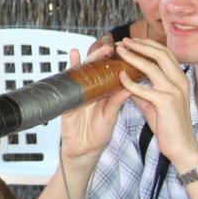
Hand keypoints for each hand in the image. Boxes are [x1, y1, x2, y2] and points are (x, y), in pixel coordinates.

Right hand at [59, 44, 131, 161]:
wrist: (82, 151)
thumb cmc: (98, 136)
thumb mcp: (109, 119)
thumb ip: (115, 104)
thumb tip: (129, 87)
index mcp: (104, 95)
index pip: (110, 75)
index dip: (116, 63)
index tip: (124, 52)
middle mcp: (92, 91)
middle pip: (96, 69)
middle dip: (102, 57)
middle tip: (110, 47)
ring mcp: (79, 93)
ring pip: (83, 71)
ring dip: (88, 57)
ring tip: (97, 47)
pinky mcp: (68, 98)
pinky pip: (69, 80)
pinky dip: (71, 67)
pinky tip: (74, 55)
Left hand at [114, 38, 197, 168]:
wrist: (181, 147)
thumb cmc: (168, 124)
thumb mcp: (153, 102)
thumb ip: (142, 89)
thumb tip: (125, 79)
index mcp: (180, 78)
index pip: (165, 53)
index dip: (147, 44)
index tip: (130, 41)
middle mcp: (180, 81)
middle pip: (161, 53)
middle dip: (140, 45)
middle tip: (122, 41)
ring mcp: (175, 91)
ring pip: (152, 67)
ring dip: (133, 57)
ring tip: (119, 52)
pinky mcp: (167, 103)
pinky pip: (144, 88)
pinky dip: (130, 82)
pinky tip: (120, 77)